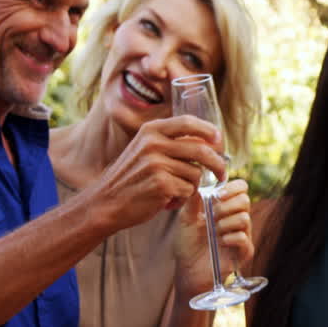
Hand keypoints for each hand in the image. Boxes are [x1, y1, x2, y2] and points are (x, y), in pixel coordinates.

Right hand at [80, 115, 226, 232]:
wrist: (105, 203)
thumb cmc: (131, 178)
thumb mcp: (145, 150)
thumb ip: (170, 142)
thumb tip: (209, 140)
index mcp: (151, 131)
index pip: (189, 122)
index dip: (209, 130)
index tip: (219, 140)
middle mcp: (154, 143)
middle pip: (201, 149)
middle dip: (218, 164)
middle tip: (222, 174)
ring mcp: (157, 163)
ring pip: (196, 173)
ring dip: (191, 186)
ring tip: (173, 191)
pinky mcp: (161, 184)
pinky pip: (188, 190)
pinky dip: (182, 199)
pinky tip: (166, 201)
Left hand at [173, 179, 252, 294]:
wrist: (188, 271)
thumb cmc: (187, 245)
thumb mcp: (185, 220)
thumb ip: (192, 202)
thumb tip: (198, 184)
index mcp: (226, 207)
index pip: (241, 188)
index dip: (232, 187)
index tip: (218, 195)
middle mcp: (237, 219)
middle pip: (245, 200)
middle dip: (226, 206)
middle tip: (212, 216)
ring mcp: (242, 235)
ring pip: (244, 217)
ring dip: (225, 223)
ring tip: (214, 232)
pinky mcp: (244, 251)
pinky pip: (243, 237)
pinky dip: (230, 237)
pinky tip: (220, 242)